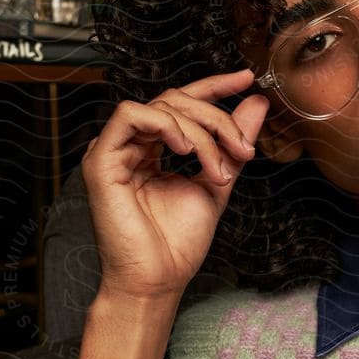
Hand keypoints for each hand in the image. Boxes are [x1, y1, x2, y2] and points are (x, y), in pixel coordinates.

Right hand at [80, 65, 269, 301]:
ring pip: (160, 106)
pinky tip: (186, 149)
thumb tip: (256, 104)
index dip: (214, 86)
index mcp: (153, 149)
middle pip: (176, 102)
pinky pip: (130, 116)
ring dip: (200, 131)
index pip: (182, 104)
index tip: (247, 79)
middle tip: (242, 149)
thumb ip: (232, 143)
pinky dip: (165, 124)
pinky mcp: (101, 161)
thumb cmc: (178, 243)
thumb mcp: (218, 182)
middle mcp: (132, 145)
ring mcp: (114, 150)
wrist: (159, 279)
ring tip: (217, 168)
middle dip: (217, 119)